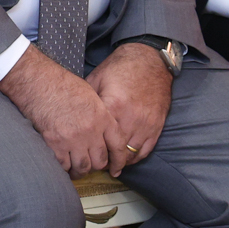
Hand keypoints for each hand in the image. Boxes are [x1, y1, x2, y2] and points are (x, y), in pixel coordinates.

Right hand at [0, 45, 121, 178]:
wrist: (38, 82)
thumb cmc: (61, 84)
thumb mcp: (90, 95)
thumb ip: (100, 115)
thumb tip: (101, 131)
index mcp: (102, 117)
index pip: (118, 146)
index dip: (118, 161)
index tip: (116, 169)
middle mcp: (90, 131)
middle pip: (100, 161)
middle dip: (96, 166)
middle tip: (90, 164)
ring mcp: (73, 139)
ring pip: (83, 167)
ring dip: (80, 171)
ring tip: (76, 170)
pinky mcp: (55, 143)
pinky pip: (63, 165)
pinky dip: (64, 168)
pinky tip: (62, 165)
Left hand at [88, 44, 172, 174]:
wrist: (150, 61)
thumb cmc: (121, 68)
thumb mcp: (97, 78)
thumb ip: (88, 100)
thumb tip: (72, 114)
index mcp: (113, 106)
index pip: (98, 137)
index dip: (89, 148)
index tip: (81, 153)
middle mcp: (130, 118)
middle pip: (114, 150)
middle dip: (102, 159)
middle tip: (91, 164)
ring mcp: (145, 124)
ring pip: (130, 155)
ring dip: (118, 163)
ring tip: (106, 166)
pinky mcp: (156, 126)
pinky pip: (145, 150)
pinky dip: (134, 158)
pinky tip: (124, 161)